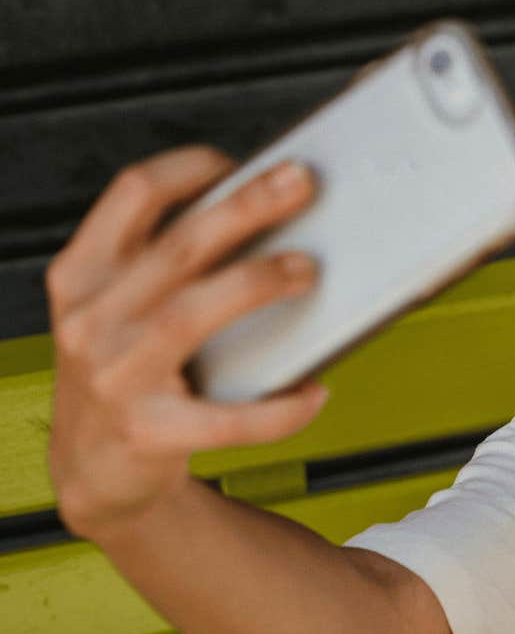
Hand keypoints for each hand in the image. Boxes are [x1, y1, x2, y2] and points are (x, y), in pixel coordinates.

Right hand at [46, 147, 329, 538]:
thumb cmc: (126, 369)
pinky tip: (313, 393)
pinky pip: (226, 418)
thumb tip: (265, 210)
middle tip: (301, 184)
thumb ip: (167, 263)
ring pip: (190, 315)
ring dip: (255, 284)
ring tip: (307, 271)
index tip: (240, 164)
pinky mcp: (148, 433)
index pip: (131, 195)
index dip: (190, 168)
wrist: (94, 468)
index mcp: (83, 275)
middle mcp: (89, 319)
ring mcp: (113, 377)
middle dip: (245, 208)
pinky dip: (278, 408)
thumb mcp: (120, 307)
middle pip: (177, 247)